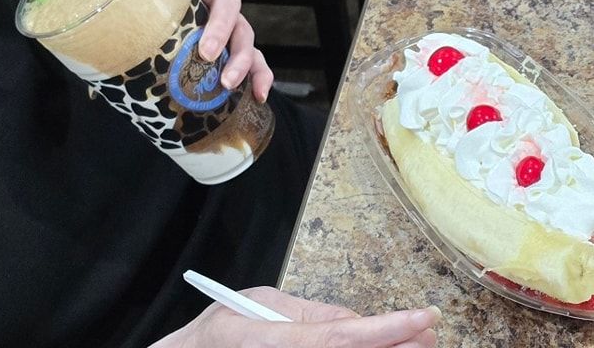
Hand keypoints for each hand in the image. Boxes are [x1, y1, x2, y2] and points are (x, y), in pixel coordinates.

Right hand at [150, 287, 440, 347]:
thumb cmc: (220, 333)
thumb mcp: (260, 306)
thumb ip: (309, 314)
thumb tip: (355, 320)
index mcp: (274, 341)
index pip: (341, 337)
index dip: (386, 330)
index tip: (422, 318)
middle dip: (398, 347)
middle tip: (430, 334)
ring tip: (417, 344)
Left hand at [169, 0, 272, 101]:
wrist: (160, 15)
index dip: (219, 19)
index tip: (206, 46)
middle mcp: (225, 14)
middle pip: (237, 24)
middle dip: (226, 42)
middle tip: (207, 58)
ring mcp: (233, 35)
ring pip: (248, 46)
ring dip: (243, 64)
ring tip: (228, 84)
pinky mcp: (237, 56)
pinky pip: (257, 66)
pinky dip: (262, 79)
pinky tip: (259, 95)